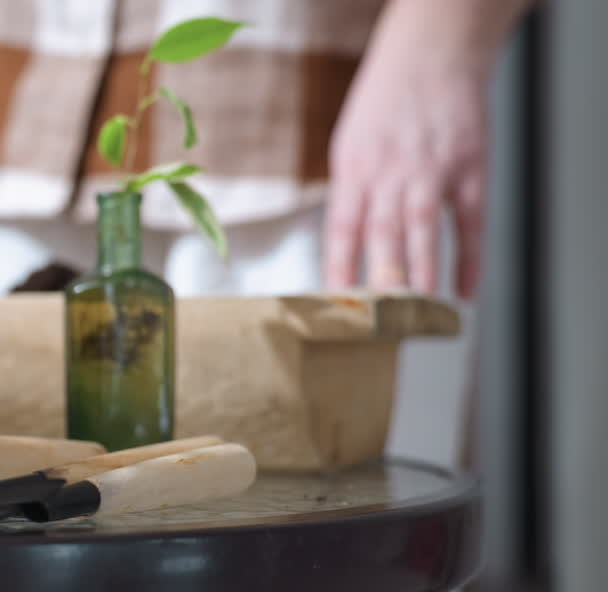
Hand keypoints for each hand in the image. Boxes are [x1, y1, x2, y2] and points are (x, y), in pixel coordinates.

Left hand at [324, 37, 491, 297]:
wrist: (432, 53)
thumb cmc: (385, 101)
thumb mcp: (349, 144)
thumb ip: (349, 194)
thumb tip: (345, 250)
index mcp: (353, 169)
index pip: (341, 230)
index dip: (338, 270)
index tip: (336, 306)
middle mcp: (390, 172)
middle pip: (382, 235)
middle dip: (380, 281)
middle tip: (379, 322)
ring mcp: (432, 170)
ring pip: (424, 232)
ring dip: (421, 276)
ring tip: (418, 315)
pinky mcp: (470, 168)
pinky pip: (470, 222)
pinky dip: (470, 258)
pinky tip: (465, 290)